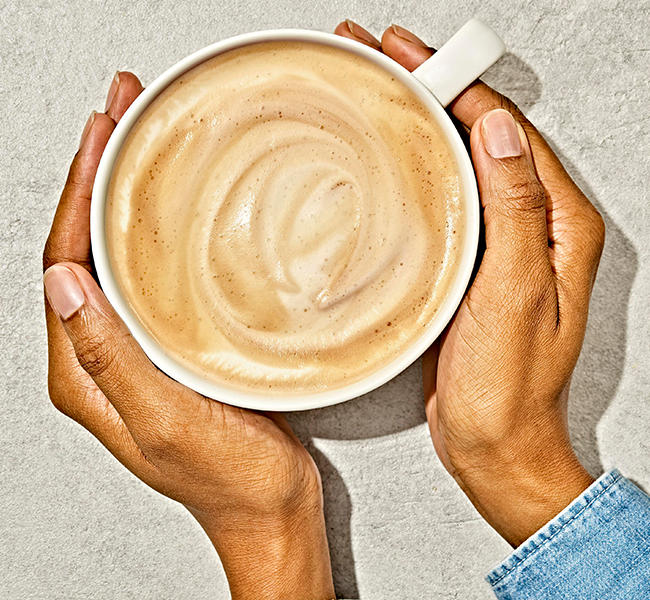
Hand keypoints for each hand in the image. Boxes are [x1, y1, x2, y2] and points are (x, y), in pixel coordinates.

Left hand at [43, 72, 334, 598]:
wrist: (269, 508)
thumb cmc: (228, 478)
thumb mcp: (164, 422)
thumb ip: (111, 359)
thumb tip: (64, 287)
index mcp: (86, 372)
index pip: (64, 265)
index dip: (76, 194)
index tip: (98, 139)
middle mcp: (103, 354)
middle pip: (84, 249)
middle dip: (94, 177)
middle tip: (117, 117)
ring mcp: (138, 348)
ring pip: (116, 256)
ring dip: (122, 196)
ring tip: (137, 140)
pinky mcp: (173, 345)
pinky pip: (152, 276)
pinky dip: (155, 232)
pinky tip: (173, 206)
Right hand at [337, 22, 603, 545]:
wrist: (494, 442)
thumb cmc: (509, 385)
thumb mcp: (516, 292)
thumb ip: (516, 209)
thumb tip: (499, 132)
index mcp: (558, 225)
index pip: (508, 132)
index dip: (460, 87)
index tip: (415, 55)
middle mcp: (533, 228)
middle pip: (482, 140)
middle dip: (434, 94)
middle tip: (384, 61)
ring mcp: (499, 246)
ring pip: (461, 169)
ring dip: (422, 130)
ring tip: (381, 97)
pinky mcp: (470, 268)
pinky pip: (446, 206)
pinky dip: (418, 177)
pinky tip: (391, 166)